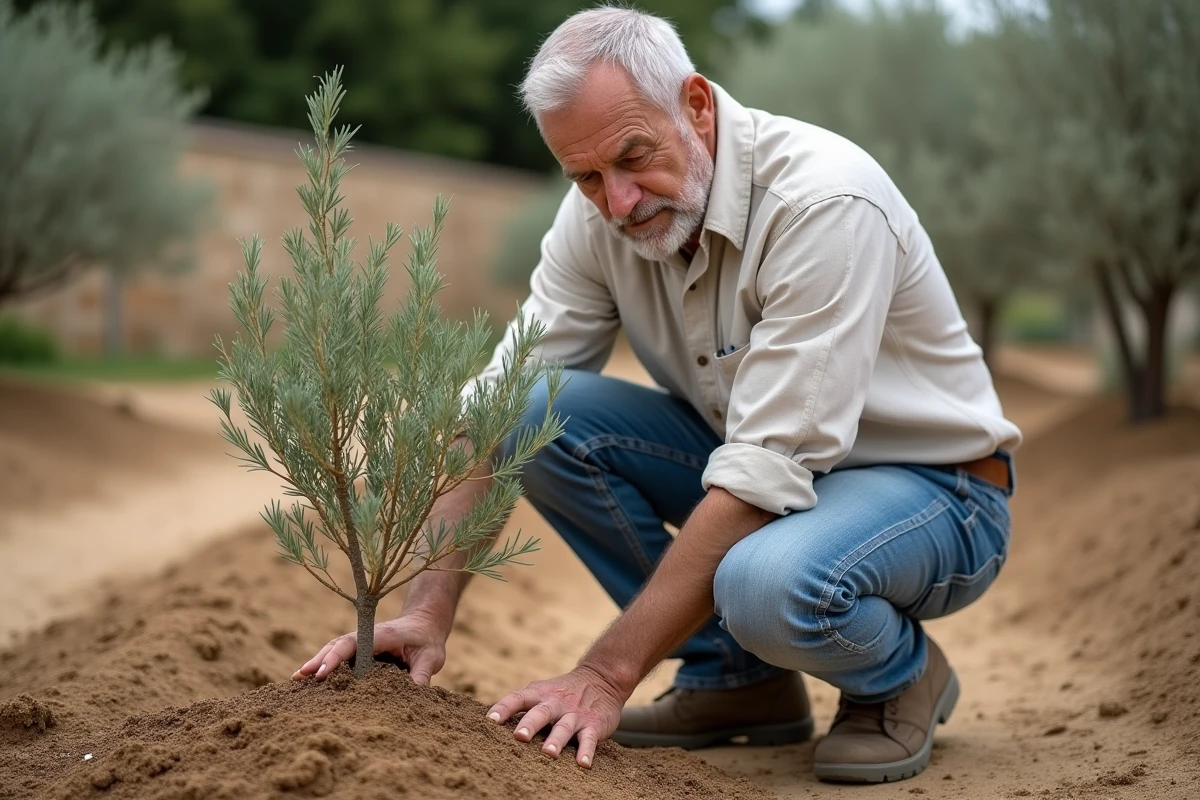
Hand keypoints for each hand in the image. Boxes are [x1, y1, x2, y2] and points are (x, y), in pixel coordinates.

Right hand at [292, 611, 448, 684]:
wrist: (425, 624)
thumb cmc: (427, 639)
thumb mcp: (431, 656)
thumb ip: (422, 674)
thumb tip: (415, 695)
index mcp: (381, 635)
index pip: (353, 644)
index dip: (336, 658)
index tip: (321, 674)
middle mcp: (366, 637)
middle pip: (337, 646)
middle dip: (318, 661)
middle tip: (298, 677)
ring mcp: (361, 644)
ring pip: (334, 651)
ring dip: (317, 663)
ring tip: (296, 680)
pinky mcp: (360, 653)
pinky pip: (340, 659)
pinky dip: (325, 667)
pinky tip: (310, 682)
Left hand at [486, 665, 629, 767]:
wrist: (602, 678)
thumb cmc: (561, 693)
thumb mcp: (542, 692)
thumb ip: (522, 707)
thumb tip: (491, 726)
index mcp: (539, 694)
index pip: (517, 698)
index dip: (503, 708)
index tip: (490, 720)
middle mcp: (555, 704)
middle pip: (540, 713)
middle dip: (529, 724)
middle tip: (519, 737)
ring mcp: (574, 715)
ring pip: (564, 727)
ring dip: (556, 740)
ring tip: (548, 753)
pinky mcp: (593, 725)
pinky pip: (589, 739)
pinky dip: (586, 751)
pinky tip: (583, 764)